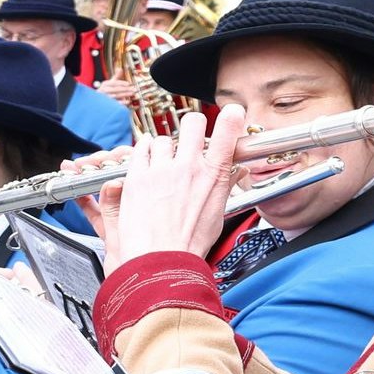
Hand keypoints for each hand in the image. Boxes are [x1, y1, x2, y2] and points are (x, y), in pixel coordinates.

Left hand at [99, 106, 240, 266]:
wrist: (161, 260)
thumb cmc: (189, 244)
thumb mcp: (217, 216)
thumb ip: (224, 187)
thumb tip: (236, 173)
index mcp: (214, 176)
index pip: (228, 132)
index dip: (231, 117)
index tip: (232, 113)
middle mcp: (189, 167)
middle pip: (193, 123)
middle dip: (193, 126)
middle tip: (190, 137)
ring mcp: (162, 169)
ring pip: (164, 137)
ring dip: (165, 146)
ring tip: (164, 161)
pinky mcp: (138, 175)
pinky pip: (141, 148)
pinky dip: (145, 149)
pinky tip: (146, 156)